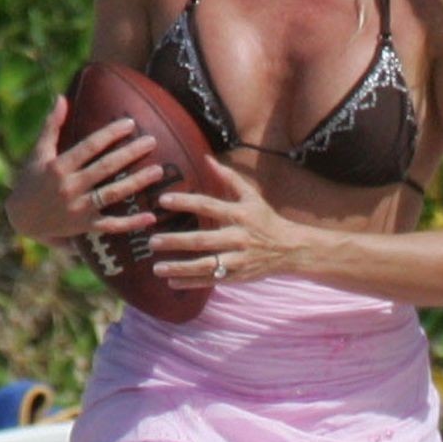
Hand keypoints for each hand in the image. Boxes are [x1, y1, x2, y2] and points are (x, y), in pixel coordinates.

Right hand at [4, 96, 163, 245]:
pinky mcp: (84, 226)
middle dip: (129, 154)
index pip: (89, 146)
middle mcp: (70, 186)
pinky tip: (151, 217)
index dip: (110, 134)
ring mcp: (78, 208)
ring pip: (111, 194)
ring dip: (136, 183)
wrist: (21, 219)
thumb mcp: (38, 153)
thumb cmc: (31, 181)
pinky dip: (131, 223)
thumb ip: (51, 126)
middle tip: (152, 141)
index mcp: (59, 166)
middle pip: (105, 168)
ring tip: (158, 171)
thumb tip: (61, 97)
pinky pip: (111, 225)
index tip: (131, 123)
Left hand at [148, 158, 301, 286]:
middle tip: (153, 240)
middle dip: (176, 241)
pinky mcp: (237, 276)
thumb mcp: (251, 196)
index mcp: (239, 214)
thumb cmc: (265, 219)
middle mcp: (238, 237)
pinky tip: (171, 282)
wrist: (289, 248)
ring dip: (179, 267)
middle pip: (202, 240)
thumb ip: (228, 178)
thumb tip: (207, 158)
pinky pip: (210, 280)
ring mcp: (237, 259)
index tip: (163, 201)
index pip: (208, 205)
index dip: (185, 202)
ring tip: (157, 267)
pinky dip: (190, 282)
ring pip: (205, 265)